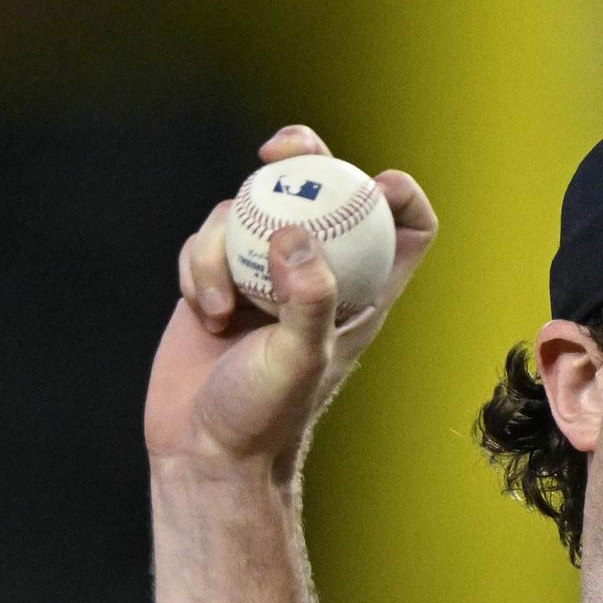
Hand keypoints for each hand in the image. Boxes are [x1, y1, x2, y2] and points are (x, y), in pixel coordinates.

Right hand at [143, 124, 439, 477]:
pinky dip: (197, 264)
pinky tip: (201, 311)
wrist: (204, 452)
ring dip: (225, 242)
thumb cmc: (265, 419)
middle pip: (323, 189)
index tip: (375, 183)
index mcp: (361, 293)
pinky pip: (207, 239)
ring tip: (221, 307)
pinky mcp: (216, 279)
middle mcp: (316, 275)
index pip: (405, 228)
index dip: (400, 195)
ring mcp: (263, 274)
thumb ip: (307, 300)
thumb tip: (293, 236)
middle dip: (303, 157)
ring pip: (250, 210)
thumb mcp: (299, 361)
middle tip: (281, 150)